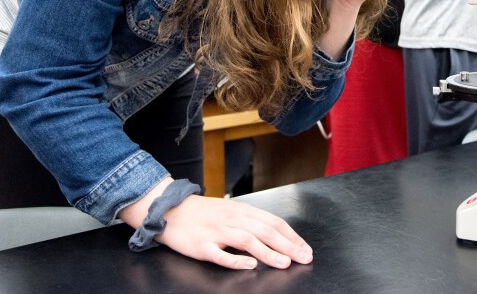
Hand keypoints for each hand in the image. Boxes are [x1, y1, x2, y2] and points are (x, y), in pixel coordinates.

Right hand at [157, 194, 312, 269]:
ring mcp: (217, 232)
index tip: (305, 248)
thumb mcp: (231, 211)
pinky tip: (250, 266)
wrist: (171, 210)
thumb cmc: (204, 213)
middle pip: (265, 231)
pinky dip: (236, 260)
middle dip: (287, 245)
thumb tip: (277, 234)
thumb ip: (251, 221)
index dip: (291, 236)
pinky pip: (221, 254)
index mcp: (242, 210)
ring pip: (247, 241)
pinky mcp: (202, 246)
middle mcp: (232, 219)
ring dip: (268, 252)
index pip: (273, 222)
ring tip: (285, 263)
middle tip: (303, 258)